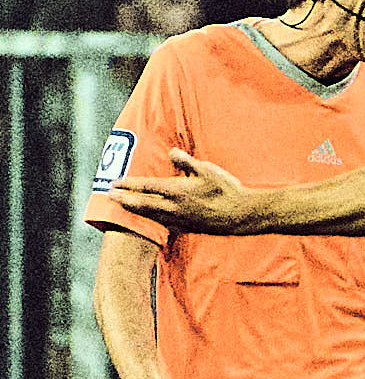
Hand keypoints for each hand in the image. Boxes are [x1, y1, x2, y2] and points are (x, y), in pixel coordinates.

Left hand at [111, 151, 248, 229]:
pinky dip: (152, 220)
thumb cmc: (225, 189)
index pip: (145, 187)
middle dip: (124, 200)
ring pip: (151, 215)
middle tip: (109, 197)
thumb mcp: (206, 169)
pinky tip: (150, 219)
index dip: (128, 185)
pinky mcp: (187, 227)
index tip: (114, 183)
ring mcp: (179, 219)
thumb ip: (186, 161)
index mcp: (176, 190)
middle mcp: (173, 207)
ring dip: (135, 210)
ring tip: (124, 206)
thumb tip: (170, 152)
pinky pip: (163, 223)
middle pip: (142, 204)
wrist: (240, 214)